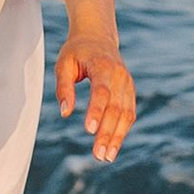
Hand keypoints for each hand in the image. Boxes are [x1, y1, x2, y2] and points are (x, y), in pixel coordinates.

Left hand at [56, 33, 135, 163]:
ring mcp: (128, 84)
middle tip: (98, 155)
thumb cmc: (77, 51)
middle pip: (116, 107)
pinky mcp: (130, 92)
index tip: (88, 130)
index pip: (101, 91)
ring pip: (126, 114)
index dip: (96, 111)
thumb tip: (65, 113)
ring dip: (117, 137)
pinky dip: (122, 131)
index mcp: (102, 65)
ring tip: (106, 157)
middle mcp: (120, 75)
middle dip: (107, 132)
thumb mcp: (63, 63)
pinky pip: (129, 114)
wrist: (98, 37)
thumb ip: (63, 87)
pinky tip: (113, 146)